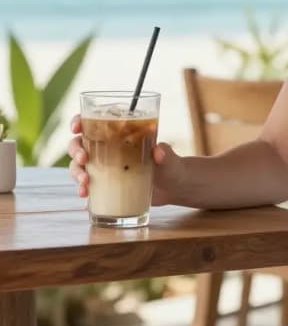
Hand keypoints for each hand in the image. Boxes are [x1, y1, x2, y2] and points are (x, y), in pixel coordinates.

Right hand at [67, 114, 186, 206]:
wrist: (173, 187)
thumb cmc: (169, 165)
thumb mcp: (168, 157)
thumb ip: (164, 153)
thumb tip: (158, 152)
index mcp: (116, 135)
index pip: (90, 123)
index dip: (78, 122)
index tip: (76, 128)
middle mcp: (105, 150)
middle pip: (78, 145)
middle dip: (76, 151)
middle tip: (84, 159)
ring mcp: (104, 169)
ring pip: (79, 167)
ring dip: (77, 174)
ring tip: (85, 185)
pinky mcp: (107, 186)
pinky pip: (90, 189)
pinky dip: (86, 195)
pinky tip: (86, 202)